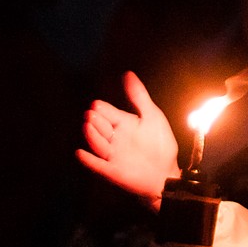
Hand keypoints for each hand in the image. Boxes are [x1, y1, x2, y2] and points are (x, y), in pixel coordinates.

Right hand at [77, 72, 179, 208]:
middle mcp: (113, 138)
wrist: (166, 172)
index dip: (101, 109)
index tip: (97, 105)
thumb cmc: (160, 144)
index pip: (106, 112)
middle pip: (99, 127)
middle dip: (95, 121)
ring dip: (91, 136)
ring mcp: (112, 154)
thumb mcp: (152, 116)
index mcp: (121, 123)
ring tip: (88, 126)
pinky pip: (97, 165)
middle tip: (91, 114)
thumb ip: (139, 97)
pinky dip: (88, 161)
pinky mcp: (112, 171)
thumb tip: (128, 74)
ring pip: (97, 144)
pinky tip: (81, 153)